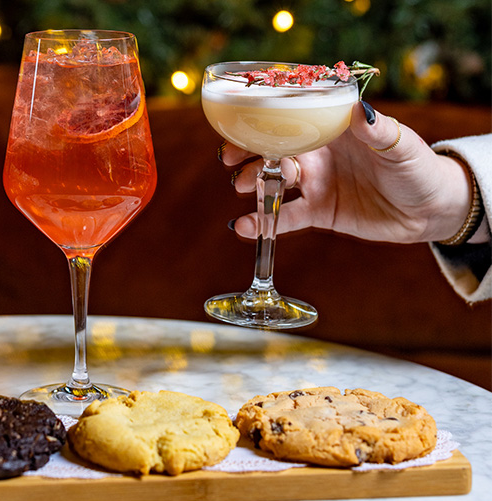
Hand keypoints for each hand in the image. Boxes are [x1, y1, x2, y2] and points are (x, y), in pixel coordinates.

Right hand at [222, 101, 474, 243]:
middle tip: (230, 161)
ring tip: (243, 189)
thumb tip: (360, 111)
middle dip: (247, 154)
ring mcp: (316, 183)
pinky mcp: (319, 212)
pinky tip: (244, 227)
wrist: (431, 209)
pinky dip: (264, 222)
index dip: (263, 122)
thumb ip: (377, 131)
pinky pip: (286, 217)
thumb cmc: (419, 168)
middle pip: (272, 150)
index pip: (291, 120)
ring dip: (253, 184)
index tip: (241, 126)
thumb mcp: (400, 146)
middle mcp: (318, 154)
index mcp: (332, 131)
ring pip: (274, 181)